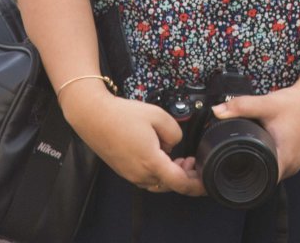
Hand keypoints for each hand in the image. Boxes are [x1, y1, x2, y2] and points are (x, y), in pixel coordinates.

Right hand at [60, 82, 205, 196]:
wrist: (94, 116)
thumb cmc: (122, 115)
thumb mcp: (157, 115)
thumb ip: (174, 131)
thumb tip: (173, 143)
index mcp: (151, 162)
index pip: (180, 183)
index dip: (196, 185)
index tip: (206, 183)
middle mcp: (141, 174)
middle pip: (170, 184)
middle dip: (185, 176)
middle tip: (194, 162)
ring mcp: (131, 174)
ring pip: (158, 182)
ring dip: (172, 173)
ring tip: (180, 158)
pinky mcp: (125, 170)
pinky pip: (147, 177)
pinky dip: (159, 171)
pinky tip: (161, 155)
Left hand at [211, 70, 299, 180]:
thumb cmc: (293, 103)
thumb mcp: (265, 104)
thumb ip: (240, 106)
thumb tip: (217, 111)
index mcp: (284, 159)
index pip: (262, 182)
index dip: (246, 179)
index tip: (231, 173)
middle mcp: (292, 166)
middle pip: (267, 179)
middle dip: (250, 171)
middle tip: (232, 163)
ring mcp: (296, 163)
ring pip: (273, 172)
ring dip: (260, 165)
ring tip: (244, 156)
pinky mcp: (296, 156)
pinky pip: (279, 164)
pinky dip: (269, 158)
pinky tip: (260, 149)